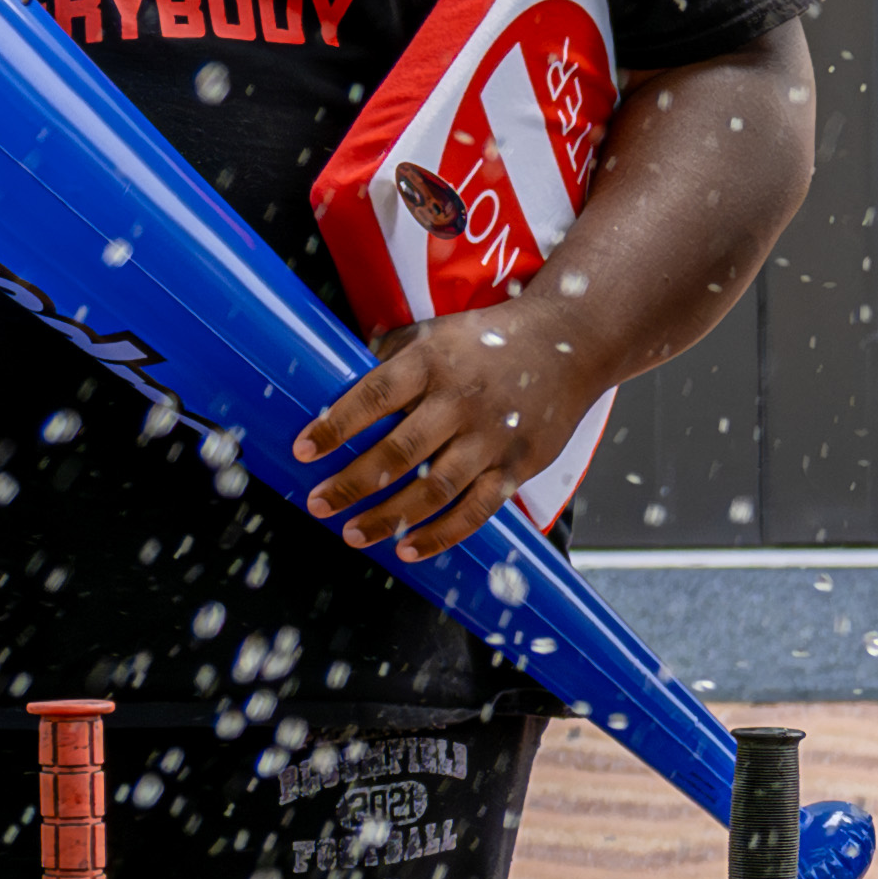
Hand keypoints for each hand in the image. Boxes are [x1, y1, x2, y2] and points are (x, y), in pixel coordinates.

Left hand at [293, 309, 599, 560]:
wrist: (572, 343)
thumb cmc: (495, 338)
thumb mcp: (438, 330)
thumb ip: (392, 353)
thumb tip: (340, 373)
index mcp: (433, 362)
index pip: (375, 396)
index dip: (336, 425)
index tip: (304, 449)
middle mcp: (461, 401)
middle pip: (399, 451)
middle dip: (352, 483)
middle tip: (319, 502)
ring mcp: (492, 437)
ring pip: (434, 488)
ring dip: (389, 516)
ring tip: (353, 533)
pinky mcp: (518, 465)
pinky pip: (476, 509)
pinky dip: (442, 534)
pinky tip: (409, 548)